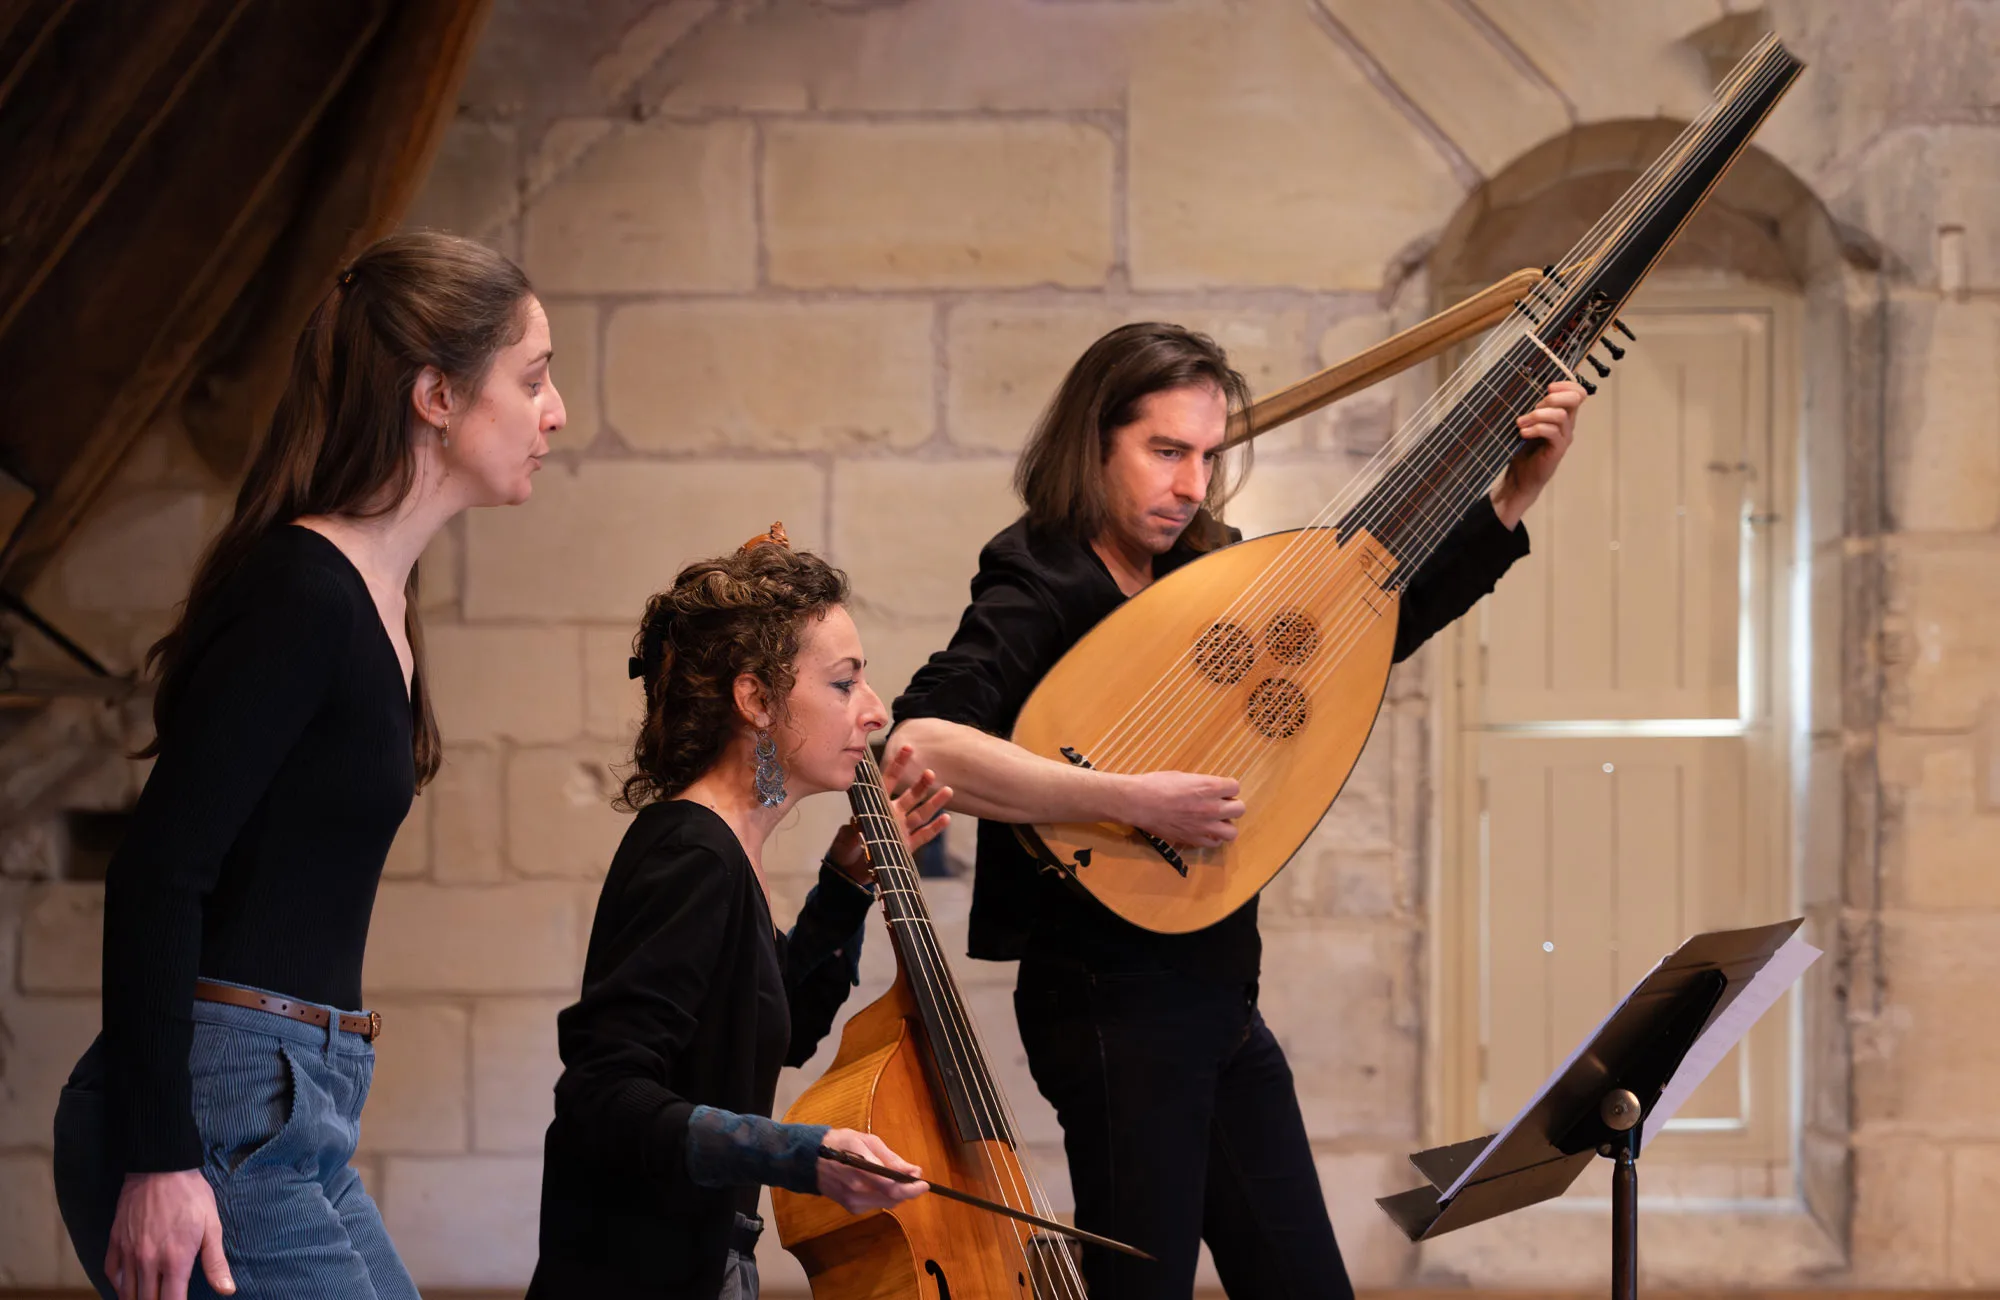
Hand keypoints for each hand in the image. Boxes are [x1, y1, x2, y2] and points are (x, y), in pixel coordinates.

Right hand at [105, 1170, 234, 1299]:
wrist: (160, 1168)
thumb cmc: (191, 1196)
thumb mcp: (212, 1226)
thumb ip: (215, 1262)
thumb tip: (227, 1290)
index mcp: (176, 1260)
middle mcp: (149, 1262)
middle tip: (165, 1298)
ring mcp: (128, 1254)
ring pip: (126, 1294)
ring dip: (137, 1299)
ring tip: (149, 1296)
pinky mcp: (115, 1243)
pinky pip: (111, 1275)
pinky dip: (119, 1286)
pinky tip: (129, 1286)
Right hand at [816, 1128, 927, 1212]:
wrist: (809, 1159)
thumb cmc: (840, 1144)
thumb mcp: (866, 1141)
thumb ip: (891, 1158)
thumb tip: (913, 1171)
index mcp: (861, 1171)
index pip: (893, 1188)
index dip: (912, 1188)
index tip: (924, 1183)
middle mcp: (857, 1192)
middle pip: (892, 1199)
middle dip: (907, 1190)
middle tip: (914, 1177)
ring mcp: (853, 1202)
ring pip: (886, 1204)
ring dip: (897, 1193)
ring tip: (898, 1178)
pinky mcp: (851, 1208)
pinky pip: (876, 1205)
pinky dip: (884, 1196)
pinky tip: (881, 1184)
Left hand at [828, 745, 951, 882]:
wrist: (851, 871)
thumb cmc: (845, 849)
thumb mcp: (844, 838)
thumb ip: (851, 830)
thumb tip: (853, 823)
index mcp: (877, 806)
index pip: (888, 781)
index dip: (898, 765)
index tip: (908, 748)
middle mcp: (893, 814)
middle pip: (910, 796)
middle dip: (920, 784)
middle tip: (930, 773)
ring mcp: (902, 829)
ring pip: (921, 813)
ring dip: (934, 803)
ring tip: (947, 791)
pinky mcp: (907, 846)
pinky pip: (923, 836)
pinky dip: (935, 828)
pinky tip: (946, 818)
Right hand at [1120, 771, 1244, 848]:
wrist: (1138, 803)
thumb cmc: (1156, 784)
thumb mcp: (1182, 776)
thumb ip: (1201, 784)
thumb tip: (1209, 790)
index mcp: (1209, 787)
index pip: (1236, 787)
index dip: (1228, 788)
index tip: (1220, 789)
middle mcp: (1211, 807)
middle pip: (1240, 809)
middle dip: (1231, 806)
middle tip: (1219, 805)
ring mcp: (1204, 826)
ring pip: (1232, 831)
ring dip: (1226, 825)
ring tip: (1215, 821)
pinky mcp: (1193, 839)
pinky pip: (1214, 843)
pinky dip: (1212, 838)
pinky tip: (1204, 831)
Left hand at [1492, 380, 1584, 527]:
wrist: (1521, 478)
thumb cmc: (1523, 449)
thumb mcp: (1527, 423)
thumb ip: (1531, 408)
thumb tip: (1521, 386)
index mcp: (1562, 415)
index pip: (1577, 392)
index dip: (1567, 384)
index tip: (1548, 386)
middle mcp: (1567, 424)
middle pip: (1575, 399)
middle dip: (1554, 397)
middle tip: (1534, 405)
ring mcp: (1564, 437)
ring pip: (1561, 416)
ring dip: (1538, 415)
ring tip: (1520, 423)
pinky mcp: (1557, 450)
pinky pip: (1552, 432)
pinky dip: (1536, 429)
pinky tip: (1522, 433)